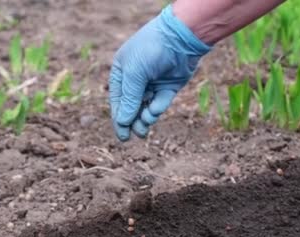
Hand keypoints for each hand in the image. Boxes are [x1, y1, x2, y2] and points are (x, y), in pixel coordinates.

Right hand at [109, 5, 210, 140]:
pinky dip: (157, 107)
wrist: (182, 36)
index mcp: (121, 73)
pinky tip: (155, 110)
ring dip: (144, 118)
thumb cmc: (151, 49)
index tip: (122, 135)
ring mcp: (153, 84)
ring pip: (146, 107)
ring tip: (144, 128)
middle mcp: (136, 80)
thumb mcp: (134, 74)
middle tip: (133, 136)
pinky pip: (160, 102)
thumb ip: (129, 99)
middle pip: (131, 106)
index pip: (117, 100)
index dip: (118, 118)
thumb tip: (122, 122)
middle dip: (132, 121)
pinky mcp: (169, 87)